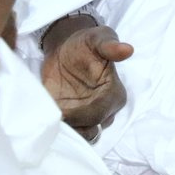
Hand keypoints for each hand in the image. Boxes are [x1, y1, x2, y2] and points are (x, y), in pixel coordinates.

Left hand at [40, 16, 132, 138]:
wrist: (66, 48)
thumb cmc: (86, 43)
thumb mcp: (98, 38)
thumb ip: (110, 46)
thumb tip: (127, 50)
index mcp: (114, 95)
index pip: (100, 113)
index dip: (81, 113)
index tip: (63, 109)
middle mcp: (104, 110)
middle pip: (91, 128)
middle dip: (73, 125)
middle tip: (53, 115)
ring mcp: (86, 117)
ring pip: (82, 136)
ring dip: (67, 132)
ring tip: (50, 120)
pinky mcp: (69, 120)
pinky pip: (68, 134)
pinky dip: (59, 132)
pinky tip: (46, 122)